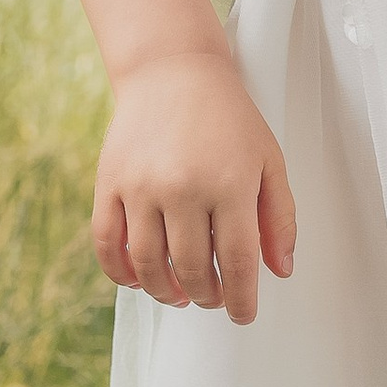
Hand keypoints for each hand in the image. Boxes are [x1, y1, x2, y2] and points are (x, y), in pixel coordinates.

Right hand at [92, 56, 295, 321]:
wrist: (173, 72)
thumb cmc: (229, 120)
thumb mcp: (269, 161)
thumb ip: (280, 218)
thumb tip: (280, 272)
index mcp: (229, 184)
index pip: (236, 262)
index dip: (241, 299)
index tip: (243, 315)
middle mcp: (182, 188)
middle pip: (191, 268)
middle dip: (206, 295)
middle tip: (213, 298)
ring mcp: (140, 186)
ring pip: (148, 264)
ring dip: (165, 292)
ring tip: (180, 295)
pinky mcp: (109, 182)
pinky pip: (107, 243)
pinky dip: (120, 272)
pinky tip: (139, 281)